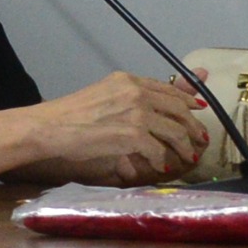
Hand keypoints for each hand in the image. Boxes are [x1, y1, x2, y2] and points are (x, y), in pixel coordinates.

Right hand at [32, 72, 216, 183]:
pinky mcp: (133, 135)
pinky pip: (159, 151)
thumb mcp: (102, 96)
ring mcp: (136, 113)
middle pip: (179, 108)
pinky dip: (162, 161)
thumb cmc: (67, 116)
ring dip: (185, 147)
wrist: (48, 128)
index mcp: (127, 80)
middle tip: (198, 139)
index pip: (167, 88)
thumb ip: (129, 99)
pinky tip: (160, 167)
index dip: (186, 100)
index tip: (197, 109)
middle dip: (193, 126)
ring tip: (187, 157)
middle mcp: (136, 92)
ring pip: (175, 131)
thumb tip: (153, 109)